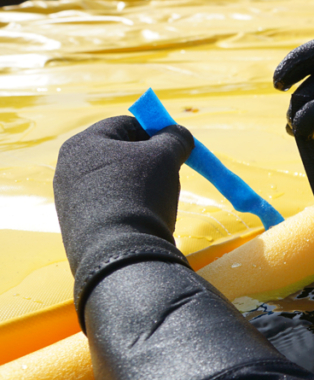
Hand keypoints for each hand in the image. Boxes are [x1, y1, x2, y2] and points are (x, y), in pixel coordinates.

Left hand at [53, 116, 193, 314]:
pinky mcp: (76, 225)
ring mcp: (69, 198)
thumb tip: (179, 134)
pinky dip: (129, 208)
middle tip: (169, 175)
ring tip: (155, 203)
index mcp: (82, 143)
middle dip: (149, 161)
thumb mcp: (165, 156)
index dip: (156, 132)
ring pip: (116, 180)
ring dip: (141, 186)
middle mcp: (68, 167)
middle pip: (120, 153)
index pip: (126, 124)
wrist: (119, 254)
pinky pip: (110, 205)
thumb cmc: (139, 194)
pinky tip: (142, 222)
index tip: (175, 149)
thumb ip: (175, 138)